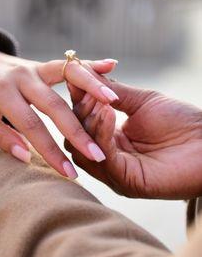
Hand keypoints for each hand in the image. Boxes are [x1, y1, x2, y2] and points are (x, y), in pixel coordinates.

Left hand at [0, 49, 117, 177]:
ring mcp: (35, 67)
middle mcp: (21, 78)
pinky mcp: (44, 64)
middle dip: (77, 131)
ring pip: (67, 75)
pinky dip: (90, 63)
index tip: (68, 173)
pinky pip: (69, 62)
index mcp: (1, 93)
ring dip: (92, 87)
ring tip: (113, 102)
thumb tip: (26, 156)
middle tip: (97, 154)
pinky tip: (111, 65)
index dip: (51, 151)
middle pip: (54, 105)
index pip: (31, 126)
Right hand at [65, 81, 201, 198]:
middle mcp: (109, 159)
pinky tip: (107, 112)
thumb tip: (84, 74)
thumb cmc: (181, 122)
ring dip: (88, 123)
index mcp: (111, 141)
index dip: (78, 101)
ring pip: (85, 150)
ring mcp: (116, 173)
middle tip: (88, 91)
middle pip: (76, 139)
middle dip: (80, 113)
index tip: (75, 78)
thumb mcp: (140, 102)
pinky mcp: (127, 182)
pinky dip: (102, 134)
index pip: (82, 122)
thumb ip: (112, 92)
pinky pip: (105, 159)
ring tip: (98, 101)